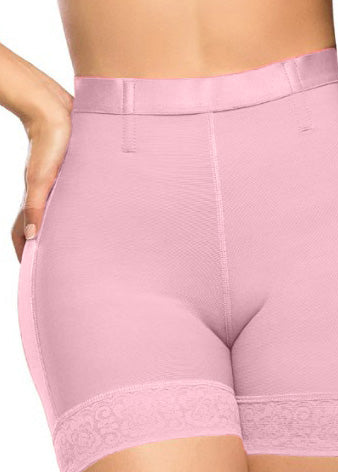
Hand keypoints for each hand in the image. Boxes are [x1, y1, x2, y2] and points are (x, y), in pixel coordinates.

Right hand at [11, 93, 72, 261]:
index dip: (26, 253)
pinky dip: (74, 212)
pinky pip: (69, 199)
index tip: (34, 274)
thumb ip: (36, 205)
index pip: (24, 233)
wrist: (54, 108)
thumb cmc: (50, 141)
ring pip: (56, 215)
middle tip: (60, 269)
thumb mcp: (43, 177)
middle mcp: (45, 195)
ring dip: (61, 232)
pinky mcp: (69, 173)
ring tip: (77, 251)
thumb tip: (32, 236)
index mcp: (36, 198)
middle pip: (40, 227)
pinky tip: (89, 217)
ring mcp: (56, 184)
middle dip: (46, 249)